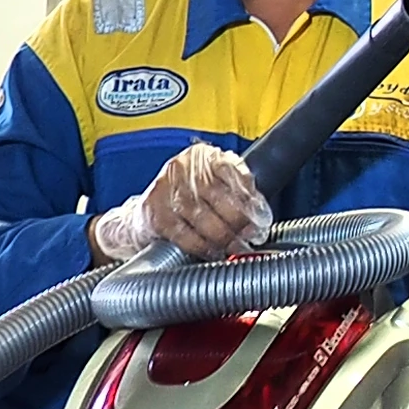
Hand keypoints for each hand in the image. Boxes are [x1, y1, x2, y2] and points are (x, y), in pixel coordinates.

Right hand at [126, 145, 271, 262]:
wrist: (147, 212)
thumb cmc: (186, 198)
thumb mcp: (212, 184)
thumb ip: (236, 189)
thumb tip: (259, 211)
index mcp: (202, 155)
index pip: (232, 171)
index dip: (249, 197)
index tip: (262, 217)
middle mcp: (183, 167)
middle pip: (218, 195)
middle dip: (240, 220)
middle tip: (253, 236)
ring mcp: (166, 189)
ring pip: (203, 217)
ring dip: (224, 237)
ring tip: (237, 247)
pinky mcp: (156, 213)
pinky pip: (184, 234)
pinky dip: (203, 246)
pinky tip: (214, 252)